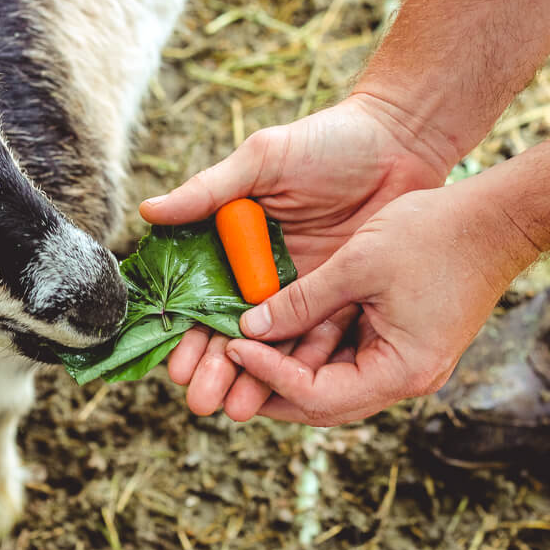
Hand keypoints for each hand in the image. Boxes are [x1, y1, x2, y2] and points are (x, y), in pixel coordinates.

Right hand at [141, 94, 456, 418]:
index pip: (201, 298)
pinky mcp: (343, 296)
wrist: (400, 140)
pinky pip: (320, 335)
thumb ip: (210, 191)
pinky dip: (303, 364)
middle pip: (233, 331)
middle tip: (203, 402)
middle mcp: (264, 272)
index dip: (187, 334)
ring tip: (237, 409)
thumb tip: (148, 213)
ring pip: (274, 342)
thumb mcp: (264, 159)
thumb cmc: (327, 141)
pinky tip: (289, 394)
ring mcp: (304, 288)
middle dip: (217, 368)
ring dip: (256, 377)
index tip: (176, 366)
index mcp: (235, 242)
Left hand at [221, 180, 539, 425]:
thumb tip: (249, 329)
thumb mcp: (357, 264)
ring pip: (336, 383)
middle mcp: (407, 379)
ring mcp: (409, 364)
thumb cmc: (436, 234)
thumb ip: (301, 302)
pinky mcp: (407, 344)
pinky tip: (285, 331)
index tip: (234, 346)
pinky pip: (353, 359)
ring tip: (246, 351)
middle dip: (274, 387)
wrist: (500, 218)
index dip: (270, 375)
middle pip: (325, 403)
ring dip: (293, 368)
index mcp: (402, 370)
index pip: (319, 397)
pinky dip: (319, 347)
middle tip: (227, 369)